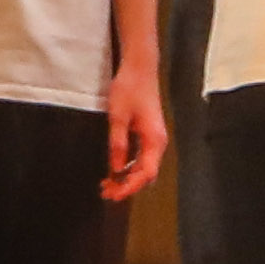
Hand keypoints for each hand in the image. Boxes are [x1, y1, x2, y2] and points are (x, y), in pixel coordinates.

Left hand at [99, 63, 166, 202]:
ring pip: (142, 167)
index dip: (130, 187)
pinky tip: (114, 170)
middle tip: (106, 193)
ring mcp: (153, 138)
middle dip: (127, 186)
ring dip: (126, 177)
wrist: (139, 68)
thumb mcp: (118, 117)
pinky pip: (140, 157)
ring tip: (107, 184)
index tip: (114, 195)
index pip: (146, 173)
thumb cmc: (130, 88)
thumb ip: (117, 144)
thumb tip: (115, 168)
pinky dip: (127, 166)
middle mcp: (157, 142)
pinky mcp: (147, 134)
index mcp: (154, 140)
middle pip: (145, 174)